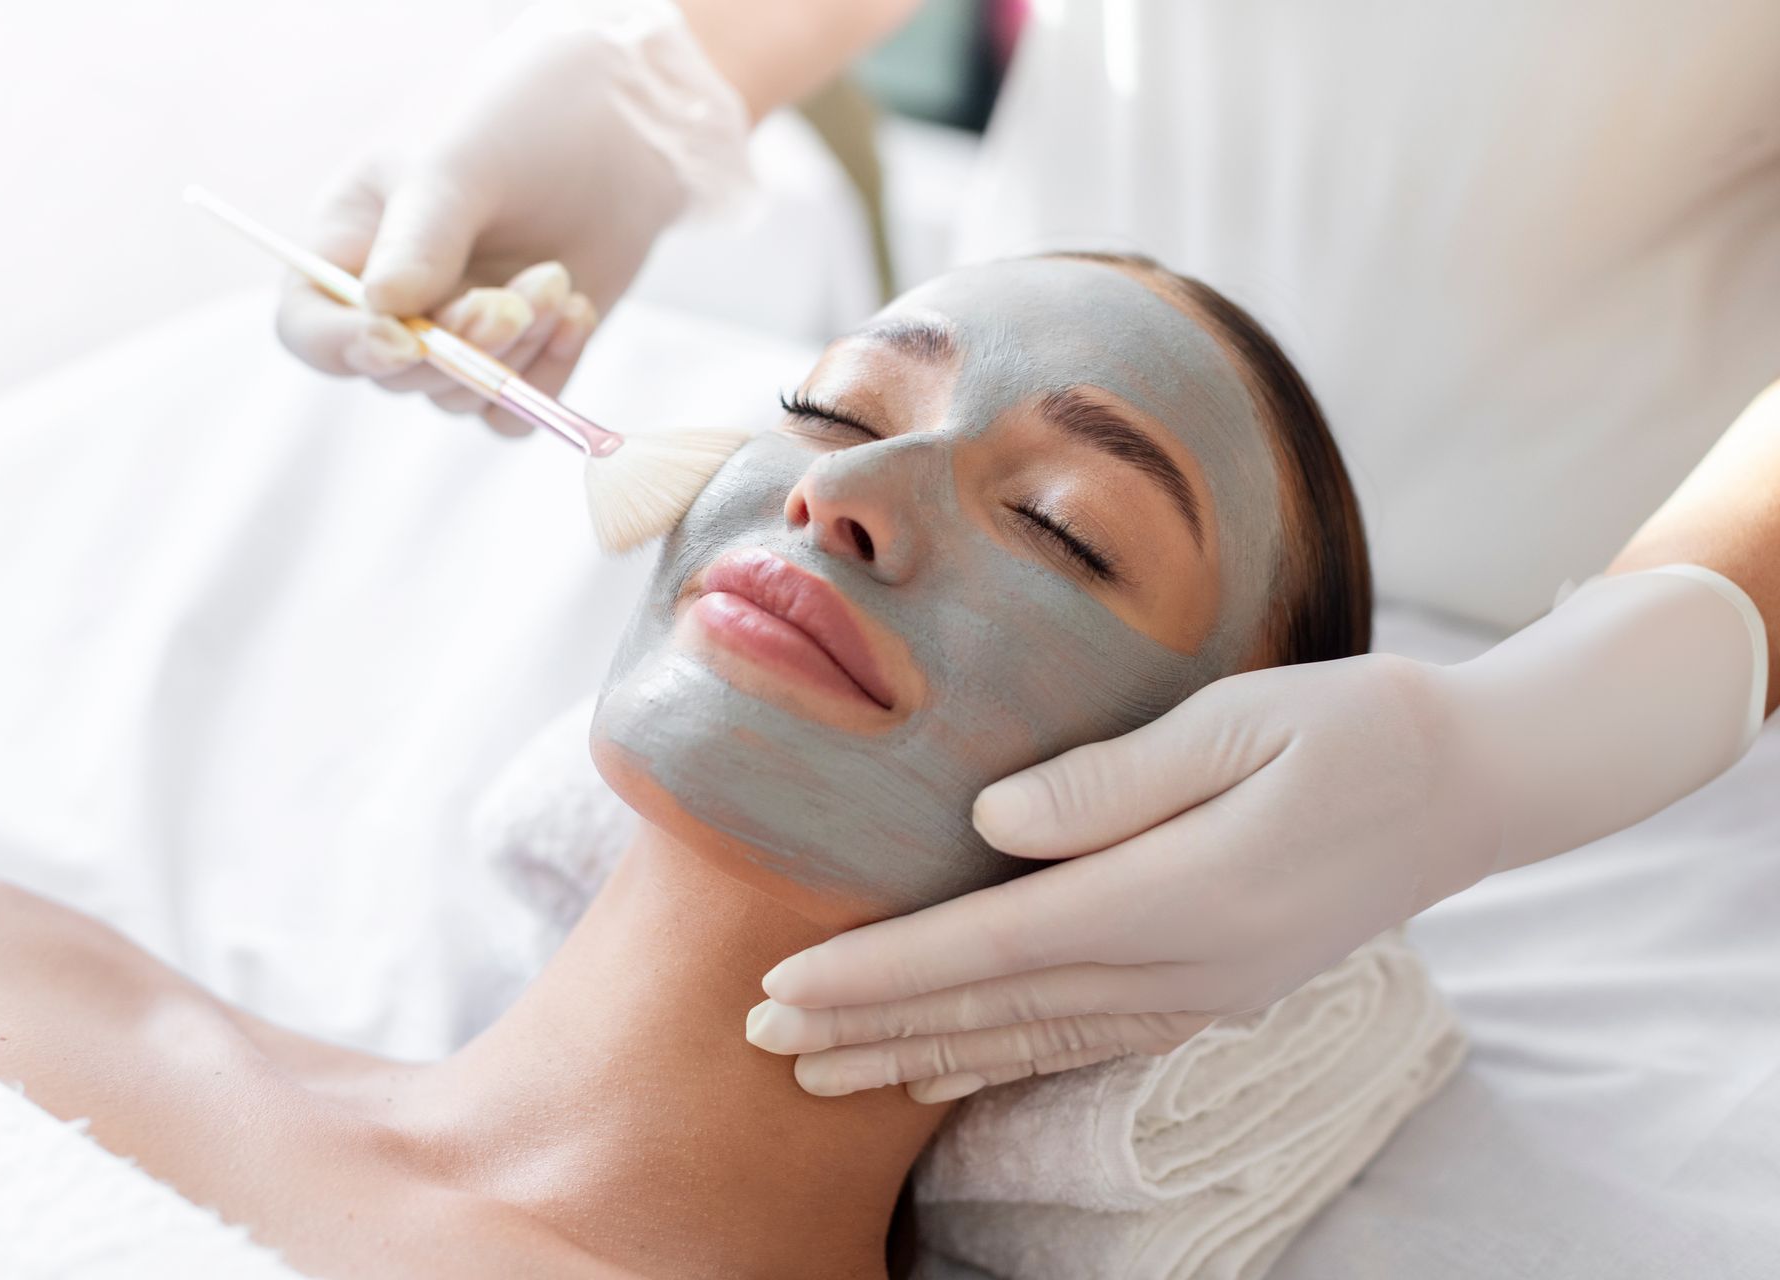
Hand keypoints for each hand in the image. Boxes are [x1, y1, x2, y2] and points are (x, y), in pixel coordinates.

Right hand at [274, 0, 750, 430]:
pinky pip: (513, 411)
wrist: (621, 121)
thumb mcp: (460, 162)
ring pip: (462, 397)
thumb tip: (383, 309)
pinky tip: (578, 313)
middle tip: (514, 304)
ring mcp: (459, 332)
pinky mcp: (521, 355)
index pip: (308, 324)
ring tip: (558, 281)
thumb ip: (421, 236)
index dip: (343, 346)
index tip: (403, 339)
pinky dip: (548, 380)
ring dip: (515, 356)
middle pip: (395, 376)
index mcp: (351, 243)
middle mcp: (397, 300)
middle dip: (459, 350)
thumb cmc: (521, 117)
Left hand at [747, 568, 1765, 1102]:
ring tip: (824, 1075)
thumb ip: (1114, 780)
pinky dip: (1001, 1058)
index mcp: (1185, 892)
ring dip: (919, 1054)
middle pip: (995, 1007)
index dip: (884, 971)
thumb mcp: (1242, 720)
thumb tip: (988, 823)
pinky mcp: (1218, 991)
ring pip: (1030, 1038)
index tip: (786, 989)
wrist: (1473, 785)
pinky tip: (946, 1067)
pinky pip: (1084, 1040)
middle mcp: (1188, 965)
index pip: (996, 945)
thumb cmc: (1356, 726)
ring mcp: (1206, 991)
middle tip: (760, 1044)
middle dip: (870, 1025)